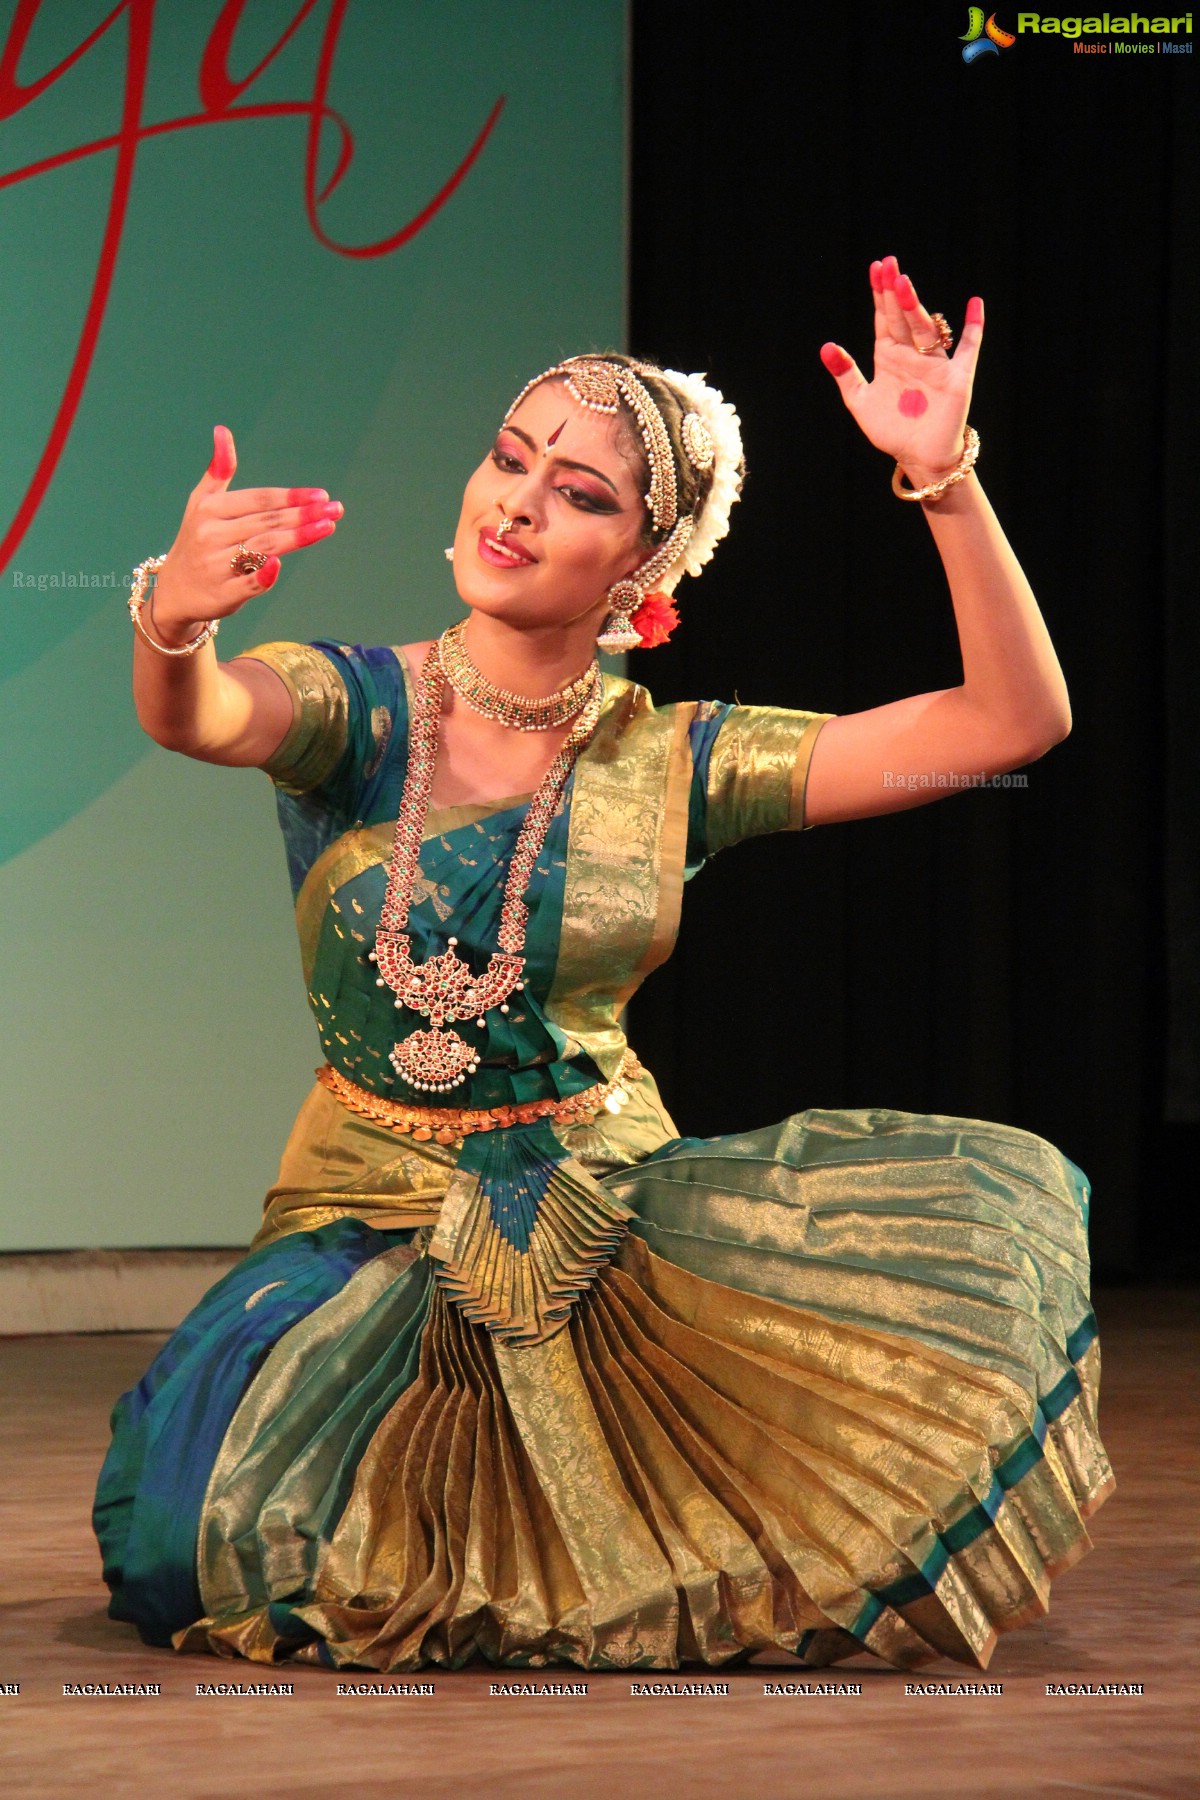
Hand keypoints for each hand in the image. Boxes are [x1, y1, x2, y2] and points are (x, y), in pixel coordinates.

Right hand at [152, 426, 342, 636]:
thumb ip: (218, 471)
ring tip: (328, 527)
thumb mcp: (201, 503)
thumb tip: (223, 429)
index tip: (321, 495)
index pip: (258, 500)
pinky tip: (280, 564)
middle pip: (267, 522)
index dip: (290, 497)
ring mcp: (216, 566)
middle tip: (335, 509)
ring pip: (264, 547)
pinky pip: (248, 583)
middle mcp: (211, 535)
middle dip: (303, 515)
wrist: (177, 591)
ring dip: (298, 537)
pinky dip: (264, 575)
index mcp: (209, 510)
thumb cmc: (197, 541)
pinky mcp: (223, 594)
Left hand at [820, 256, 983, 484]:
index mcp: (889, 356)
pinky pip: (968, 348)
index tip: (876, 267)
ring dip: (915, 307)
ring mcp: (935, 363)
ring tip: (904, 284)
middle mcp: (912, 354)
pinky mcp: (957, 377)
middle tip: (889, 264)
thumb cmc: (891, 430)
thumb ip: (845, 373)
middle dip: (895, 292)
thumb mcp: (860, 401)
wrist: (917, 457)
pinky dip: (973, 327)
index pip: (884, 318)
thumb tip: (826, 346)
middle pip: (902, 317)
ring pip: (925, 329)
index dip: (880, 294)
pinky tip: (975, 304)